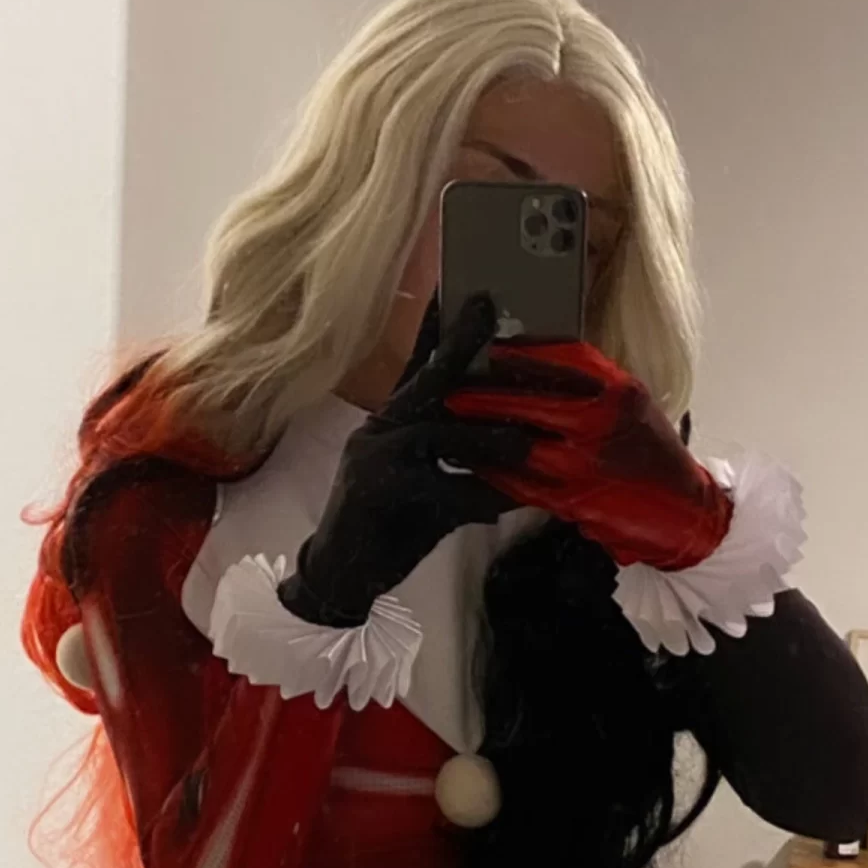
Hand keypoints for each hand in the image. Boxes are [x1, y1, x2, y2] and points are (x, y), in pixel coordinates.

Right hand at [277, 293, 537, 626]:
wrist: (339, 577)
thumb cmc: (387, 530)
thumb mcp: (426, 486)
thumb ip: (460, 462)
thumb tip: (519, 445)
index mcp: (388, 423)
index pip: (416, 367)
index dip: (437, 326)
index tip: (464, 289)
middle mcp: (378, 432)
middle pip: (424, 380)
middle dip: (458, 343)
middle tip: (489, 310)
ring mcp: (374, 461)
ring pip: (438, 434)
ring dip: (487, 437)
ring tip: (528, 443)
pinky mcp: (380, 495)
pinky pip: (440, 489)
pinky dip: (476, 497)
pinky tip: (503, 503)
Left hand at [444, 337, 733, 571]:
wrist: (684, 512)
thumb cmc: (655, 456)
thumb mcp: (634, 406)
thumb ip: (594, 389)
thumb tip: (541, 370)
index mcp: (620, 391)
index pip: (565, 359)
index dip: (524, 352)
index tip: (493, 347)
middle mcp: (601, 423)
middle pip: (530, 401)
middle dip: (486, 396)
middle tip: (452, 391)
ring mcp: (585, 464)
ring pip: (517, 444)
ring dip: (481, 437)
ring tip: (451, 426)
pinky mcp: (572, 500)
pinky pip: (520, 483)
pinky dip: (494, 472)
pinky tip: (474, 463)